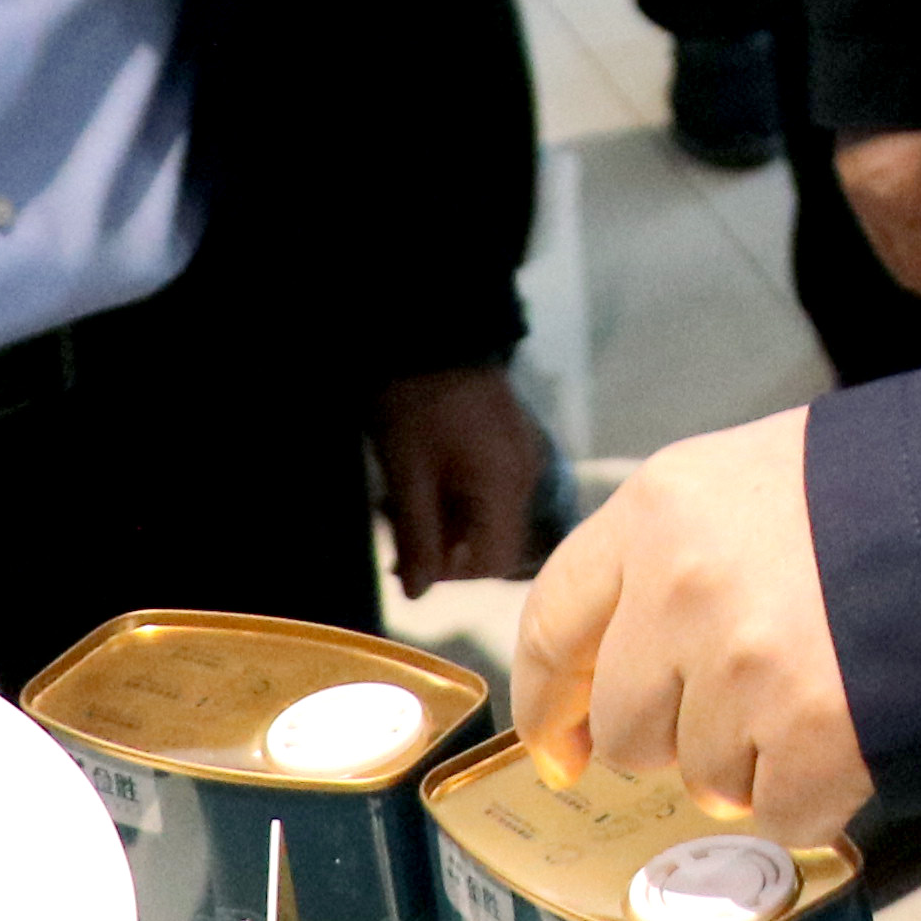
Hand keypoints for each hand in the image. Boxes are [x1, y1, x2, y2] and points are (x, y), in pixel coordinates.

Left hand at [376, 362, 550, 593]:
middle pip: (493, 537)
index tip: (408, 557)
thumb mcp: (407, 474)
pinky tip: (424, 474)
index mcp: (504, 485)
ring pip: (488, 512)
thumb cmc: (415, 403)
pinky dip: (458, 493)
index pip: (493, 562)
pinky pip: (490, 484)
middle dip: (443, 543)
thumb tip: (417, 595)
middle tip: (395, 527)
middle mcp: (524, 472)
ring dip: (447, 517)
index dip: (450, 573)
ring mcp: (520, 451)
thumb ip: (417, 538)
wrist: (431, 326)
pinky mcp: (509, 435)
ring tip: (402, 498)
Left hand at [516, 408, 868, 833]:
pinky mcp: (813, 733)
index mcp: (662, 505)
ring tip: (820, 686)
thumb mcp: (758, 472)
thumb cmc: (882, 481)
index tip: (559, 744)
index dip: (549, 700)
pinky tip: (852, 725)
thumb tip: (615, 657)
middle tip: (739, 706)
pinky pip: (778, 812)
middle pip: (626, 728)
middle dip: (675, 737)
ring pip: (704, 777)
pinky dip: (815, 793)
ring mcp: (746, 665)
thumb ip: (676, 550)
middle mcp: (684, 586)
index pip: (553, 621)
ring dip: (753, 760)